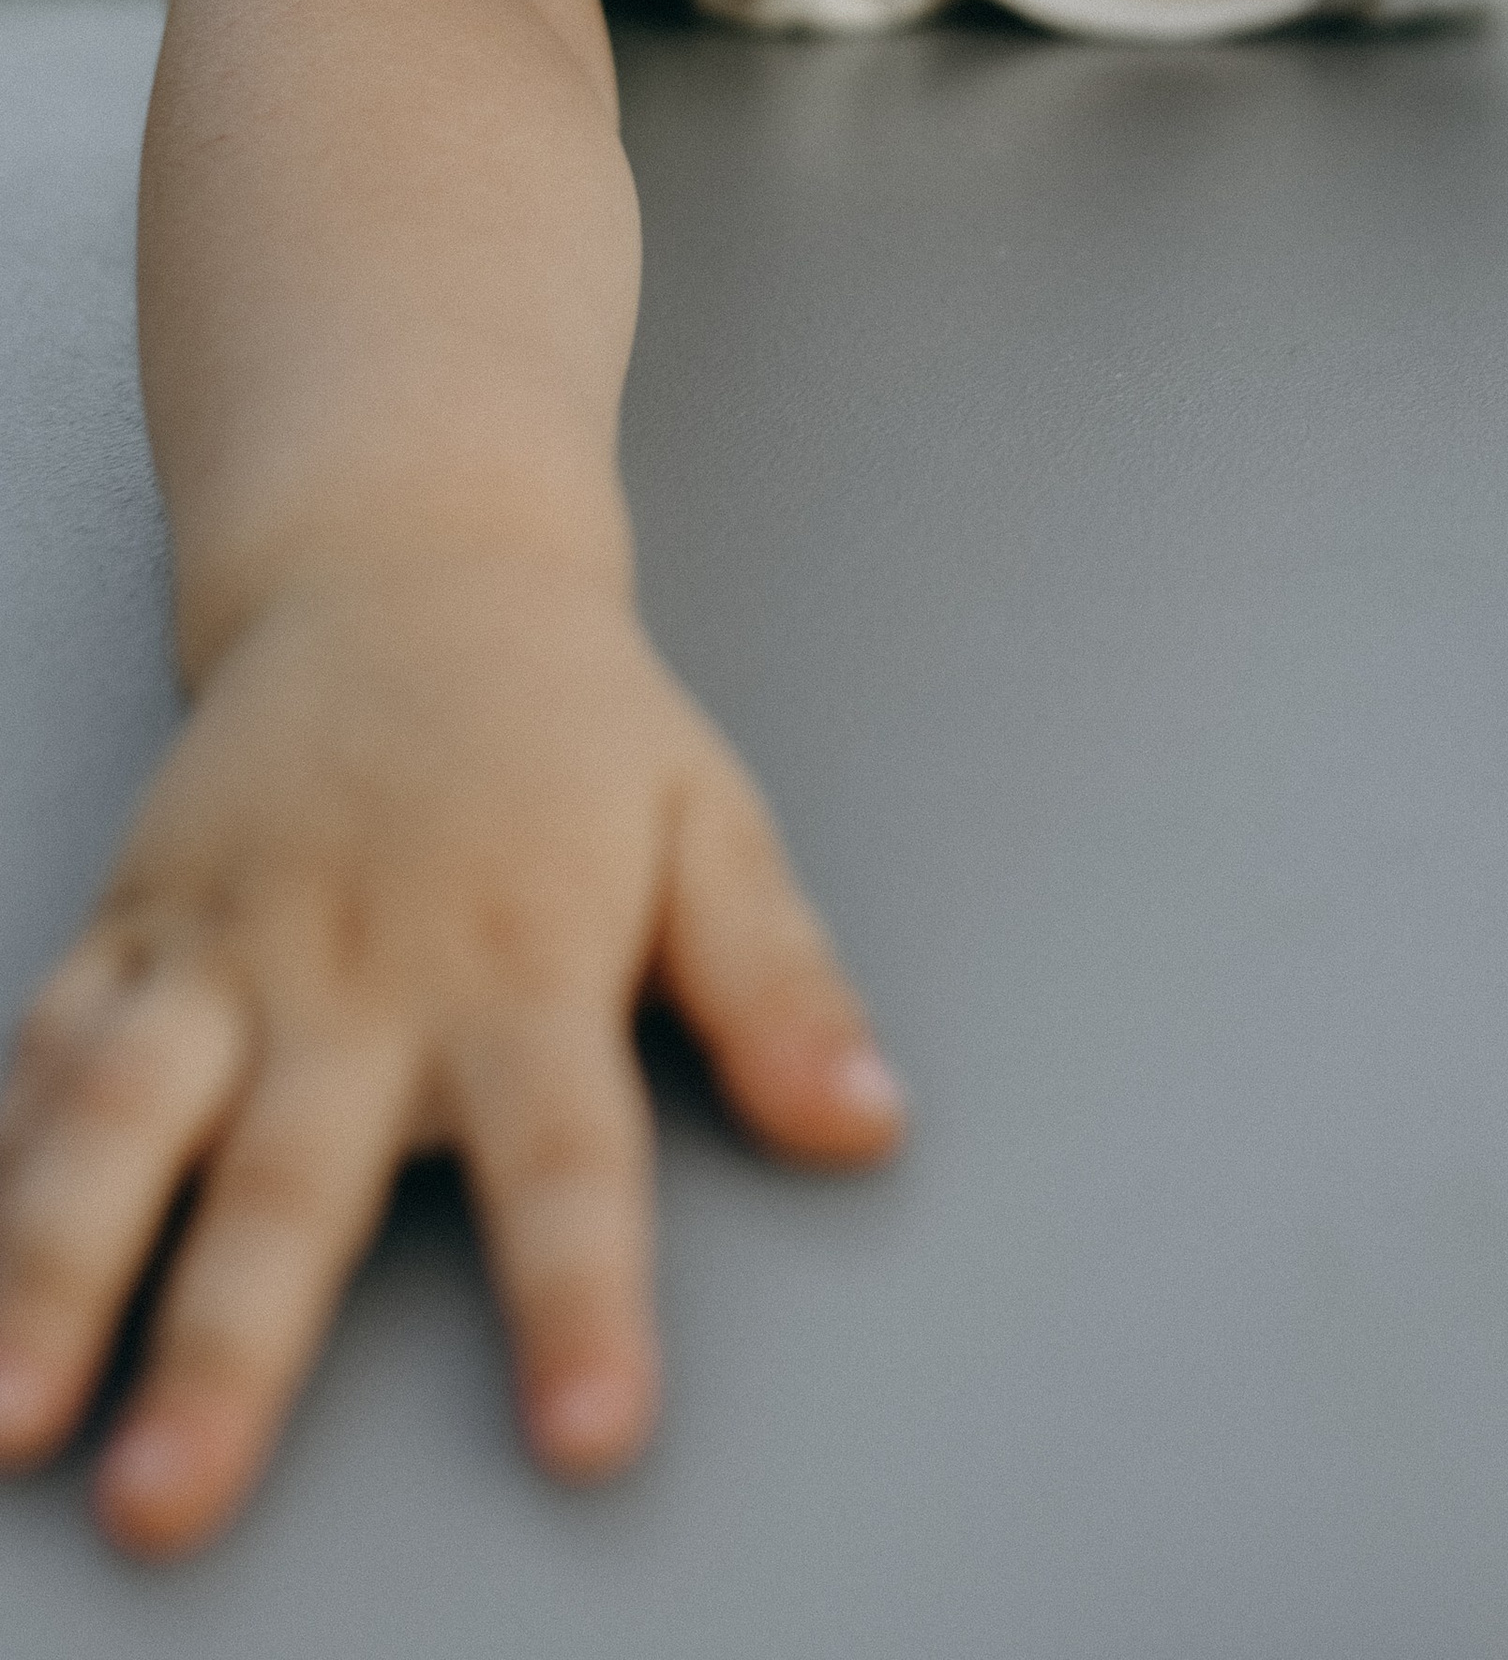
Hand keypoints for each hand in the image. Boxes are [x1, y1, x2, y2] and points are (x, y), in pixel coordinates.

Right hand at [0, 558, 902, 1558]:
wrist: (408, 561)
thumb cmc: (569, 722)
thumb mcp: (709, 825)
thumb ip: (776, 985)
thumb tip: (867, 1122)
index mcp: (522, 957)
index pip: (567, 1154)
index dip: (579, 1295)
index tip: (584, 1432)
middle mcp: (356, 969)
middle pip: (292, 1179)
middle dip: (223, 1348)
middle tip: (172, 1498)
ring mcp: (224, 950)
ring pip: (121, 1122)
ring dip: (51, 1272)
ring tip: (6, 1418)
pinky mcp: (130, 927)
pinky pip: (44, 1050)